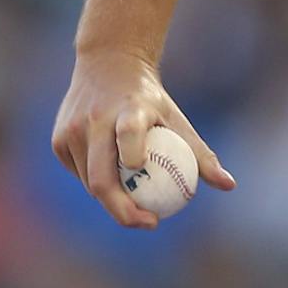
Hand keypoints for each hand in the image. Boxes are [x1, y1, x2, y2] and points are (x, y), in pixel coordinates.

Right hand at [51, 49, 235, 227]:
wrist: (108, 64)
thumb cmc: (151, 100)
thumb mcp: (177, 118)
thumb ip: (201, 154)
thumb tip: (229, 185)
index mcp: (127, 109)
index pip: (129, 132)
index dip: (134, 153)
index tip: (149, 178)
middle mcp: (95, 120)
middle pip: (102, 178)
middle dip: (122, 210)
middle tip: (149, 222)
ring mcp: (71, 131)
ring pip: (90, 182)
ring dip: (112, 199)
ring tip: (137, 205)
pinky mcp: (58, 141)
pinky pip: (80, 174)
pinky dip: (97, 182)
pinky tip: (114, 177)